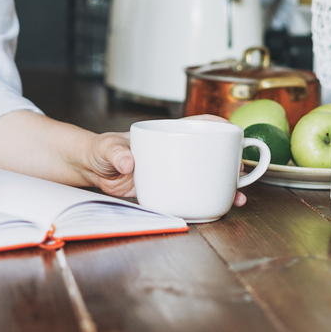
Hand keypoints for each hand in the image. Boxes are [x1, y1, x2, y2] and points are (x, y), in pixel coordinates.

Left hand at [83, 117, 246, 207]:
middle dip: (228, 161)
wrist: (89, 168)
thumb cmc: (98, 149)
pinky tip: (213, 208)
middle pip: (206, 152)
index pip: (194, 124)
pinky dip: (201, 200)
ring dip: (221, 185)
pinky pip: (186, 193)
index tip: (233, 132)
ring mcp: (169, 169)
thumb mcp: (105, 148)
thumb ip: (115, 152)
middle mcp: (170, 151)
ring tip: (237, 196)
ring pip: (201, 175)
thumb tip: (127, 161)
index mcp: (162, 134)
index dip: (215, 125)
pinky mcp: (163, 188)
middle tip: (242, 172)